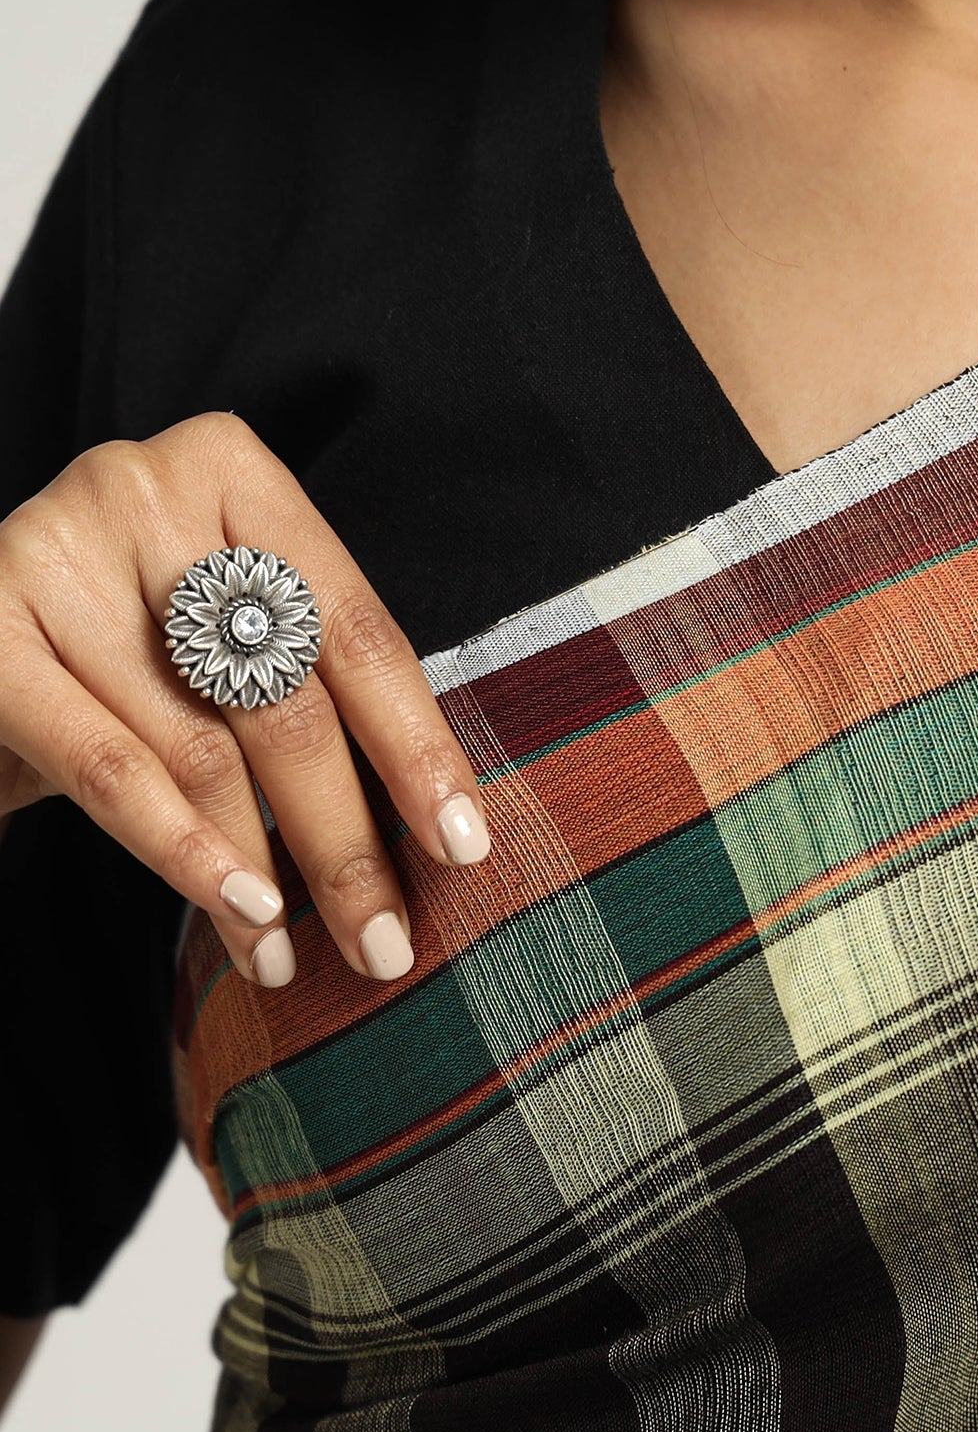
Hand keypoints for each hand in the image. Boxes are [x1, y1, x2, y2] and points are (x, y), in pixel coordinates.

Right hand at [0, 412, 489, 987]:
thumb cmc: (122, 650)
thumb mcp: (226, 638)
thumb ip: (312, 691)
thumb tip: (435, 831)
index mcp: (237, 476)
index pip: (360, 636)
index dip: (419, 751)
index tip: (467, 848)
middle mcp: (147, 488)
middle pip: (288, 697)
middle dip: (346, 839)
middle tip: (385, 943)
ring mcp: (56, 550)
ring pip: (201, 744)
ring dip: (260, 871)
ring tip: (293, 955)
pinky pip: (109, 765)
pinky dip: (181, 849)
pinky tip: (237, 912)